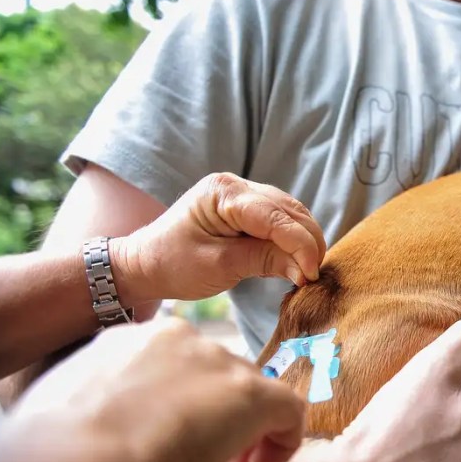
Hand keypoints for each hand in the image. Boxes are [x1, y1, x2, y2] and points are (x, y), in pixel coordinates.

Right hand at [0, 317, 305, 461]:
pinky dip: (281, 444)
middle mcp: (176, 340)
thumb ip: (112, 430)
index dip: (180, 409)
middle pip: (215, 378)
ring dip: (244, 437)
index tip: (167, 447)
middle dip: (214, 423)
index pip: (172, 367)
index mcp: (125, 343)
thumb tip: (134, 461)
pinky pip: (288, 411)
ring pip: (249, 394)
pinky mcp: (252, 392)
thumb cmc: (58, 459)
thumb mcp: (75, 428)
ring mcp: (216, 361)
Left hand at [113, 172, 326, 303]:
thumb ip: (264, 261)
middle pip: (289, 210)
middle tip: (314, 276)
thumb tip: (306, 271)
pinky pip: (281, 219)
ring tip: (308, 271)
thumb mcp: (220, 266)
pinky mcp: (247, 208)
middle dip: (308, 242)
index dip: (300, 245)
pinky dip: (294, 239)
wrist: (145, 263)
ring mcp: (243, 193)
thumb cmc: (173, 264)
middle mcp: (237, 185)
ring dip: (305, 240)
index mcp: (223, 192)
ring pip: (291, 213)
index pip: (275, 217)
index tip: (312, 274)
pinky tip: (298, 260)